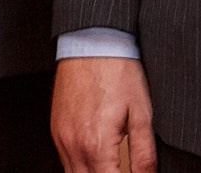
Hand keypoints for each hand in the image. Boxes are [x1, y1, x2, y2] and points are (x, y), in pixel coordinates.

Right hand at [52, 57, 155, 172]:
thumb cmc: (117, 71)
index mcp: (96, 144)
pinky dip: (79, 168)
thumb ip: (144, 154)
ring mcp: (61, 136)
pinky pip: (64, 160)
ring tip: (111, 168)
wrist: (91, 41)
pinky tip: (96, 162)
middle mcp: (73, 144)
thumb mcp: (141, 114)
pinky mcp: (55, 128)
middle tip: (120, 170)